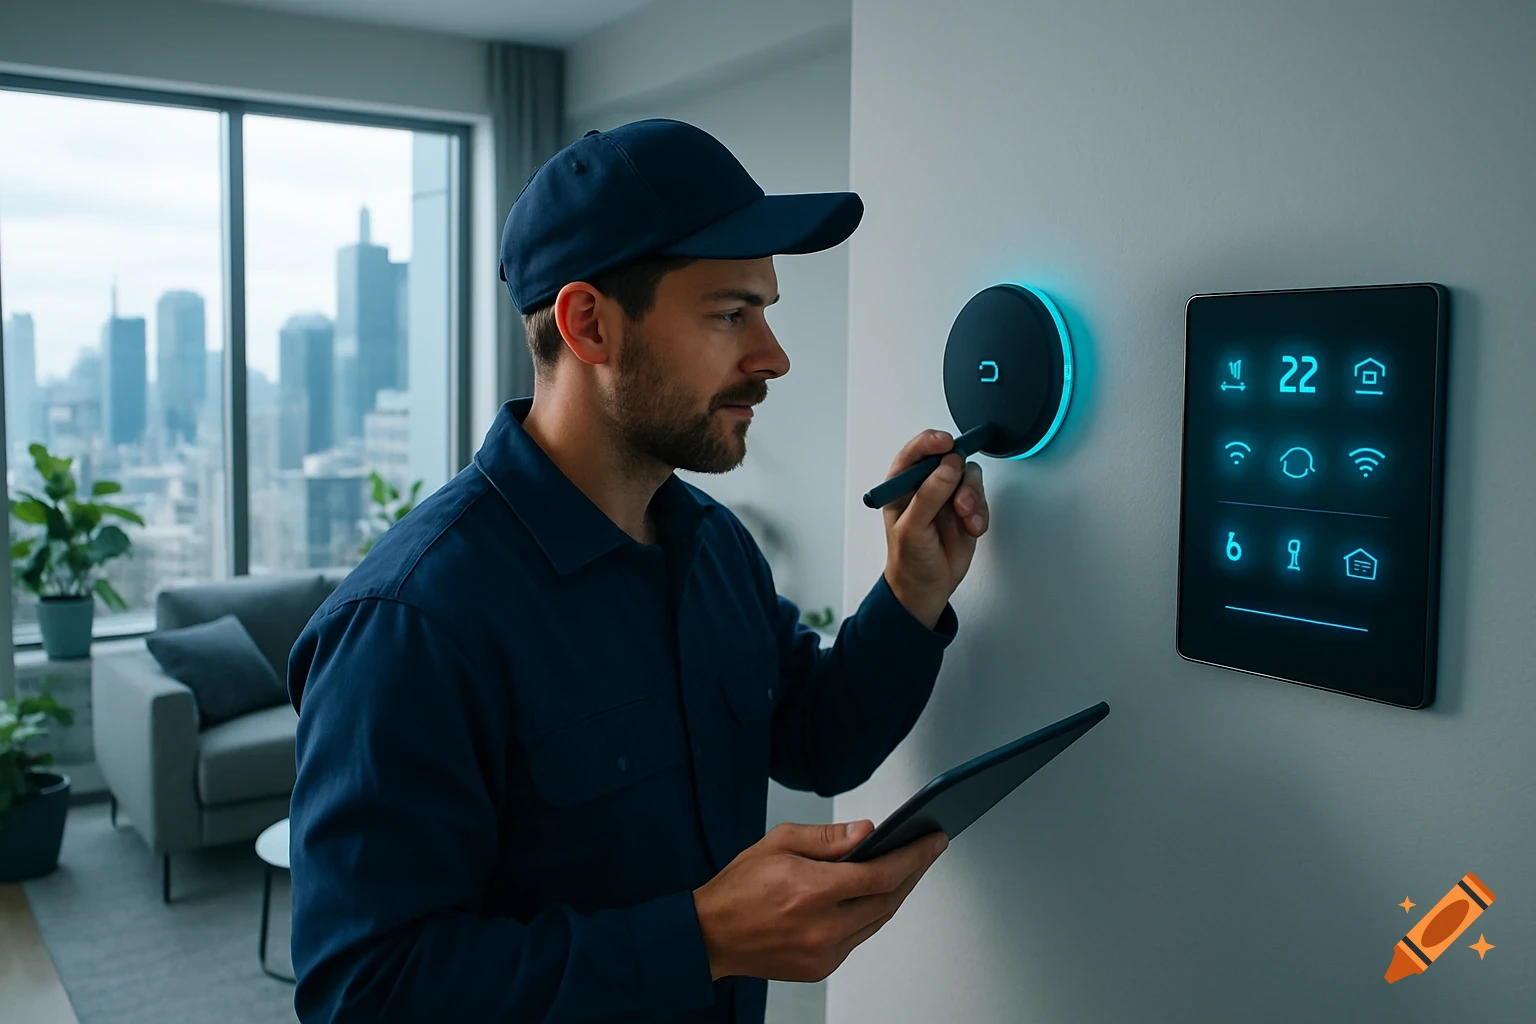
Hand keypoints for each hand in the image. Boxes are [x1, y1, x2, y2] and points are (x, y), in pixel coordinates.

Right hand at [692, 820, 947, 982]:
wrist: (710, 935)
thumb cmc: (739, 887)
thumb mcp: (779, 842)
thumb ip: (828, 838)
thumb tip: (867, 831)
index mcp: (811, 891)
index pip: (881, 873)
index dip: (914, 856)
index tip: (933, 840)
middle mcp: (822, 927)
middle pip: (888, 899)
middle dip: (913, 872)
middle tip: (928, 850)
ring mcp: (823, 953)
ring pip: (878, 921)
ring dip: (897, 894)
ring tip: (908, 868)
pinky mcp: (821, 968)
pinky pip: (859, 937)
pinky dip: (872, 914)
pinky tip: (876, 895)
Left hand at [881, 430, 989, 628]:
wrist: (927, 588)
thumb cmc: (909, 559)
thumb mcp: (912, 528)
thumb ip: (929, 495)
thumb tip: (948, 466)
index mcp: (902, 485)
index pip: (916, 451)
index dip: (932, 442)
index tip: (947, 445)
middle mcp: (926, 486)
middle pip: (950, 460)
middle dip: (960, 478)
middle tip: (960, 500)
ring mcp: (947, 496)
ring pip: (969, 477)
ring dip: (972, 497)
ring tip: (966, 519)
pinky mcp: (966, 509)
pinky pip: (982, 498)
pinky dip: (981, 513)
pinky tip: (971, 529)